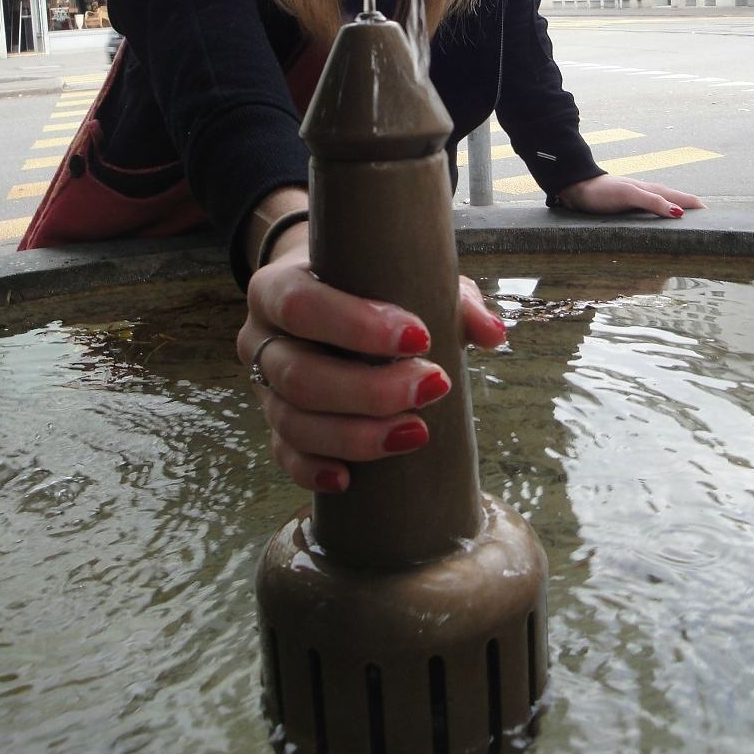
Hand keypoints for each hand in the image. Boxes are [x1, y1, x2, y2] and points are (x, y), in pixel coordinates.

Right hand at [236, 242, 505, 493]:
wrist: (326, 292)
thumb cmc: (370, 283)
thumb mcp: (405, 274)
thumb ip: (451, 297)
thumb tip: (493, 334)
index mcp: (277, 288)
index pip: (302, 306)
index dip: (356, 326)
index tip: (420, 338)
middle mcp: (260, 338)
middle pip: (299, 374)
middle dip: (369, 391)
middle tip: (434, 387)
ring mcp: (264, 386)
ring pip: (293, 422)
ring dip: (355, 435)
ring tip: (415, 433)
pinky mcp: (273, 424)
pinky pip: (284, 455)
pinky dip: (313, 470)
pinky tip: (349, 479)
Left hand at [558, 173, 704, 218]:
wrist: (578, 187)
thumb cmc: (603, 192)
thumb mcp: (629, 196)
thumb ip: (652, 202)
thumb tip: (679, 212)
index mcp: (654, 190)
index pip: (684, 199)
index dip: (699, 207)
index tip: (716, 219)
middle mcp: (650, 193)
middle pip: (678, 201)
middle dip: (694, 210)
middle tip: (710, 224)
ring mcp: (641, 199)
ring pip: (667, 205)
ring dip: (681, 212)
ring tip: (692, 224)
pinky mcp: (631, 205)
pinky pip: (655, 211)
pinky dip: (665, 216)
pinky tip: (664, 223)